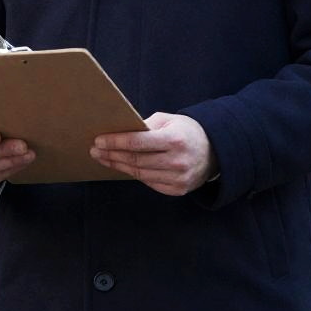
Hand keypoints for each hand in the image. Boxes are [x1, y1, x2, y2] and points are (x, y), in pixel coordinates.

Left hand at [90, 112, 216, 195]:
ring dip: (118, 166)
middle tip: (95, 151)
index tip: (98, 141)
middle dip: (112, 155)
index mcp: (175, 140)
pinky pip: (149, 182)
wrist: (215, 152)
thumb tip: (120, 131)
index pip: (138, 142)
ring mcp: (179, 178)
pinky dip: (134, 174)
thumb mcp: (170, 120)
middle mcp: (177, 161)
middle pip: (136, 160)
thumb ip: (147, 125)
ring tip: (103, 158)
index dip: (115, 142)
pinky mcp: (178, 190)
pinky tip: (122, 167)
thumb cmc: (187, 131)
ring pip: (140, 174)